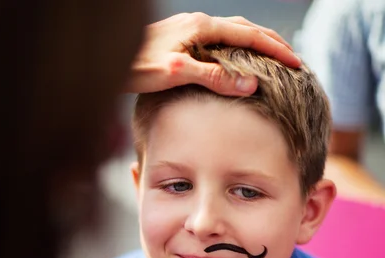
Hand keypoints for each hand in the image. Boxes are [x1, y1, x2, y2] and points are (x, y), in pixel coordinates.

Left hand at [126, 12, 300, 95]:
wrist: (109, 57)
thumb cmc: (137, 66)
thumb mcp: (176, 74)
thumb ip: (213, 77)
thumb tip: (251, 84)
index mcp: (201, 28)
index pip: (249, 36)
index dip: (275, 49)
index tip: (297, 63)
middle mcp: (198, 24)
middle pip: (246, 29)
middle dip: (272, 43)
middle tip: (293, 60)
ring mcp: (190, 30)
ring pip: (233, 33)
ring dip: (256, 45)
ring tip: (273, 59)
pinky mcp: (182, 40)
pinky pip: (219, 41)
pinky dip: (237, 49)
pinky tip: (237, 62)